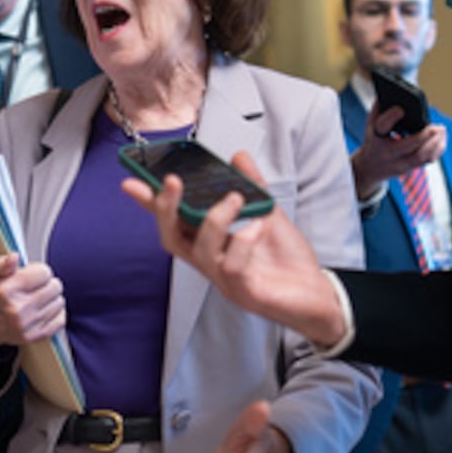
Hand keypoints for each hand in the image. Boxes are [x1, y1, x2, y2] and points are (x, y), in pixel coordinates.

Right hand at [0, 254, 66, 346]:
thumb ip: (0, 264)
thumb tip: (14, 257)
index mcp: (6, 290)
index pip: (43, 272)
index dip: (39, 270)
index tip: (32, 273)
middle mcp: (18, 309)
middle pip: (55, 286)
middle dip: (47, 283)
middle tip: (35, 286)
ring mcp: (27, 325)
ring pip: (59, 302)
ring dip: (51, 298)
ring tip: (37, 298)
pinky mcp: (34, 336)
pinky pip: (60, 320)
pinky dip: (55, 313)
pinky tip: (43, 310)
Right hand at [121, 151, 346, 345]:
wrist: (319, 296)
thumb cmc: (287, 262)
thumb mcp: (269, 214)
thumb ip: (253, 186)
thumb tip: (238, 156)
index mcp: (211, 244)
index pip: (173, 222)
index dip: (151, 204)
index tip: (131, 182)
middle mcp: (211, 263)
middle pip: (171, 238)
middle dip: (166, 208)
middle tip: (173, 180)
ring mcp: (225, 280)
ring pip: (200, 250)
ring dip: (215, 219)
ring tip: (236, 198)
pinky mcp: (245, 292)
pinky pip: (231, 267)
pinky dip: (242, 242)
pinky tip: (257, 227)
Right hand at [351, 105, 445, 199]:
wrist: (369, 169)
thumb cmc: (374, 141)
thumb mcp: (370, 125)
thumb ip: (379, 109)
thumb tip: (393, 94)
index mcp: (375, 136)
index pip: (382, 126)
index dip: (392, 116)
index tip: (402, 109)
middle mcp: (387, 152)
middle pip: (409, 145)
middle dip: (425, 135)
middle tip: (437, 126)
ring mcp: (398, 162)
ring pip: (421, 156)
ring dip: (435, 143)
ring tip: (442, 130)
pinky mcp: (409, 168)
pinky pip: (427, 161)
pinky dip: (437, 149)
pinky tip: (441, 139)